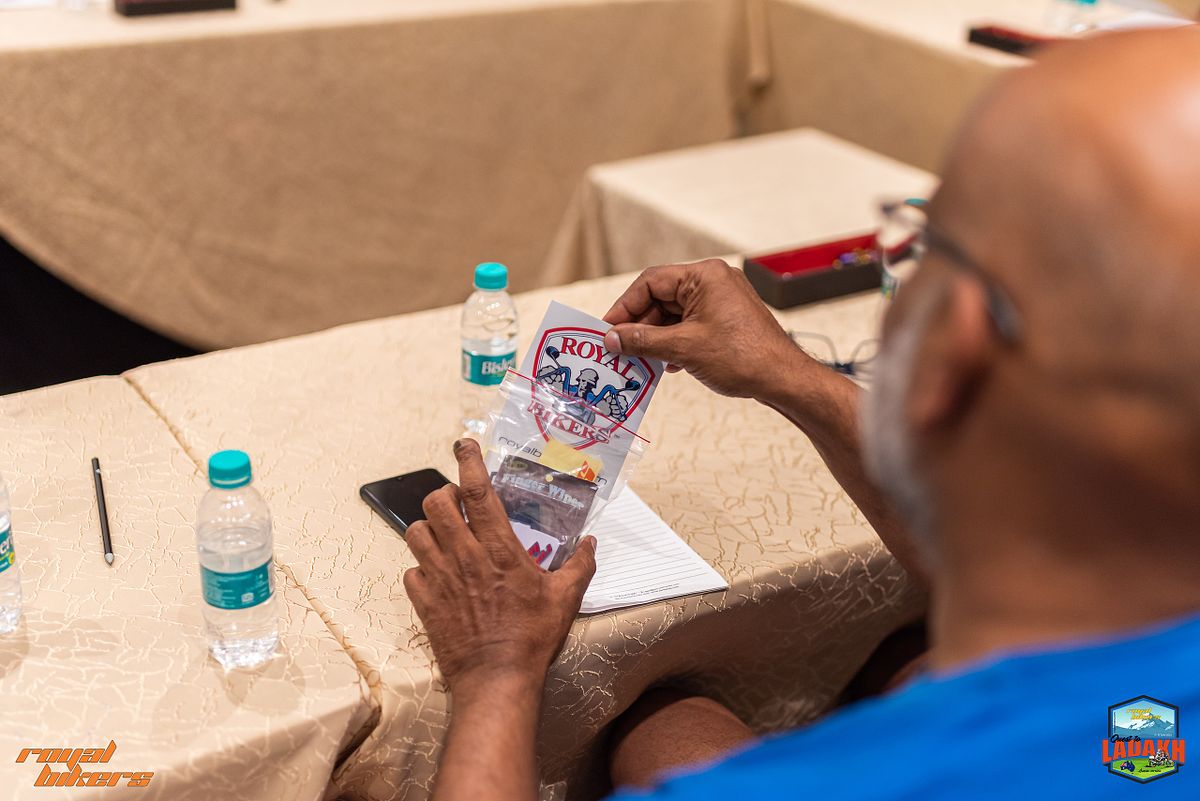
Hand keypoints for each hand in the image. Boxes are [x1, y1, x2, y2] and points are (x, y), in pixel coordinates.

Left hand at [403, 439, 597, 689]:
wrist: (497, 680)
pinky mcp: (424, 602)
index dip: (468, 460)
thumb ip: (580, 565)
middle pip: (435, 503)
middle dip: (443, 494)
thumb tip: (590, 543)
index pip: (476, 490)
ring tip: (443, 534)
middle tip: (457, 502)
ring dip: (428, 527)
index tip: (464, 445)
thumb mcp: (566, 598)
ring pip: (414, 532)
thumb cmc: (533, 637)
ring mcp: (439, 579)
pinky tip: (437, 575)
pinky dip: (421, 567)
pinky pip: (411, 571)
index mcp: (499, 549)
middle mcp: (464, 556)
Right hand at [602, 259, 805, 402]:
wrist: (783, 378)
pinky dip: (674, 342)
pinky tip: (667, 364)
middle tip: (619, 349)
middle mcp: (713, 282)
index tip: (607, 329)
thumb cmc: (742, 357)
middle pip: (661, 297)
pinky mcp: (726, 319)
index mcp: (704, 276)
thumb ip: (642, 341)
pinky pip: (690, 324)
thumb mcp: (683, 348)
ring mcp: (721, 300)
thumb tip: (611, 339)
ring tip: (639, 360)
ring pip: (674, 314)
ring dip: (655, 337)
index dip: (625, 306)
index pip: (651, 282)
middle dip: (639, 326)